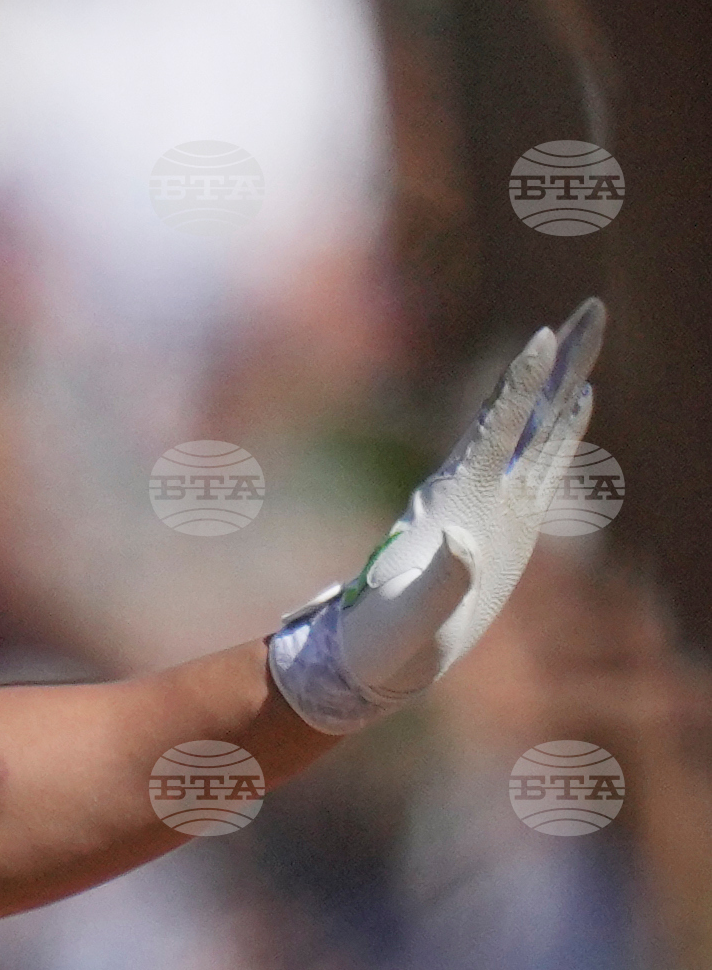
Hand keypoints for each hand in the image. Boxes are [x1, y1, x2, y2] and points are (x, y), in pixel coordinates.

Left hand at [267, 302, 602, 735]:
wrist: (373, 663)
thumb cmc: (384, 646)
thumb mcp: (407, 622)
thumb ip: (437, 584)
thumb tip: (462, 538)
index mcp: (457, 503)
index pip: (496, 428)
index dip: (521, 384)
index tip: (543, 336)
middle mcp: (477, 490)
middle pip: (527, 410)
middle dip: (563, 358)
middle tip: (596, 306)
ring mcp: (492, 502)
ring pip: (537, 426)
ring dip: (566, 379)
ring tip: (590, 333)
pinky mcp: (503, 521)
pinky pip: (537, 459)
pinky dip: (560, 425)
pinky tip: (577, 401)